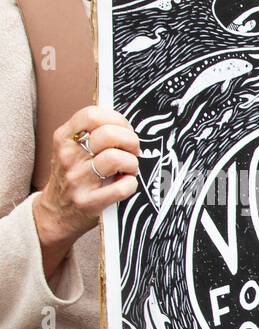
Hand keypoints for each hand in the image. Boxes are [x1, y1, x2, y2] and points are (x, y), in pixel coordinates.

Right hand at [34, 105, 138, 269]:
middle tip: (132, 150)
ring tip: (129, 169)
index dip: (117, 120)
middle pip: (108, 134)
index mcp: (64, 139)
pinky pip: (121, 188)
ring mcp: (77, 180)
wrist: (55, 213)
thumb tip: (123, 124)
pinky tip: (126, 184)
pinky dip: (131, 184)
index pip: (92, 115)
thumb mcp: (71, 150)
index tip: (124, 129)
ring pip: (115, 158)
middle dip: (130, 140)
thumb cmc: (71, 177)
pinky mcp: (89, 202)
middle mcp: (68, 157)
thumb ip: (92, 134)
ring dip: (131, 163)